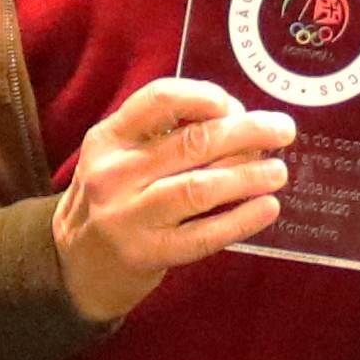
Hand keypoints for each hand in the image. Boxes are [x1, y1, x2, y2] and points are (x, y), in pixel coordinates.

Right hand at [52, 75, 292, 321]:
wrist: (76, 263)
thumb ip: (165, 134)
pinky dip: (241, 220)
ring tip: (278, 172)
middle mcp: (114, 174)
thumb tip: (240, 120)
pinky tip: (267, 208)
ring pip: (200, 188)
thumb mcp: (120, 156)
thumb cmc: (114, 198)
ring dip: (248, 176)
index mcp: (108, 138)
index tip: (235, 104)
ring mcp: (129, 217)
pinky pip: (203, 235)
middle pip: (191, 143)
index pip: (158, 100)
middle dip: (246, 133)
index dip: (203, 96)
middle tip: (283, 130)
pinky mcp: (148, 254)